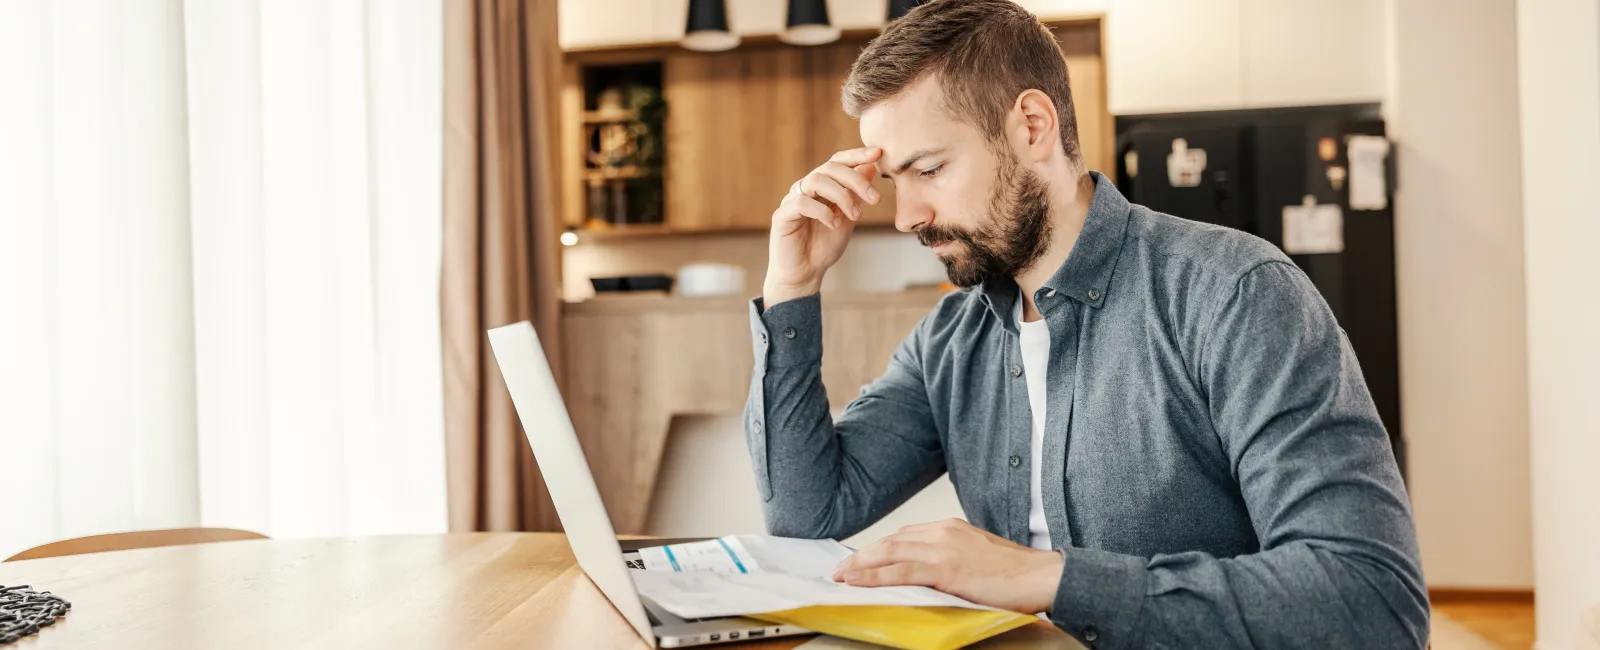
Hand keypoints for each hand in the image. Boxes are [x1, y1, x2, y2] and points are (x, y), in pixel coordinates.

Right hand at [763, 148, 882, 305]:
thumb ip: (856, 195)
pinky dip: (822, 212)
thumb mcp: (848, 219)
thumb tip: (871, 167)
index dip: (856, 155)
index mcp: (822, 187)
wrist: (805, 274)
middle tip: (874, 199)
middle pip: (830, 168)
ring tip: (855, 216)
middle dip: (855, 180)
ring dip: (841, 195)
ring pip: (816, 181)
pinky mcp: (782, 216)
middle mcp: (805, 189)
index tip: (878, 154)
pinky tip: (833, 225)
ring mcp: (792, 200)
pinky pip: (801, 203)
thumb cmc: (824, 247)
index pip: (838, 162)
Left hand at [831, 518, 1064, 614]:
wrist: (1040, 576)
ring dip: (859, 565)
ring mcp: (943, 549)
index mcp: (949, 528)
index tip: (860, 559)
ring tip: (840, 576)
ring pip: (889, 554)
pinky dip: (874, 576)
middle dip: (861, 556)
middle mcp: (942, 532)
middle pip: (890, 541)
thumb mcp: (976, 557)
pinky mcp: (946, 569)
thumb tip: (928, 573)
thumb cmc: (1013, 573)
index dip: (878, 549)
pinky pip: (901, 572)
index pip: (903, 536)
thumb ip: (949, 559)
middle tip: (839, 569)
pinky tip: (858, 581)